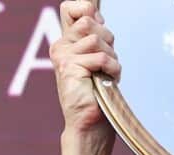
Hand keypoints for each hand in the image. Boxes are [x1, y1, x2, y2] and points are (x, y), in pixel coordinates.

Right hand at [51, 0, 119, 139]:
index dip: (88, 10)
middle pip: (89, 20)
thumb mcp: (97, 59)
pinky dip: (112, 69)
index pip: (71, 8)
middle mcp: (61, 46)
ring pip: (96, 39)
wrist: (89, 124)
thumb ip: (95, 37)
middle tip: (106, 61)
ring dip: (110, 57)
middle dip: (107, 39)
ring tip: (106, 74)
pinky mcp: (69, 66)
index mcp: (66, 42)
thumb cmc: (96, 93)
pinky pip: (100, 57)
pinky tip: (108, 80)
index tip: (99, 29)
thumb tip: (97, 15)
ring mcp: (63, 56)